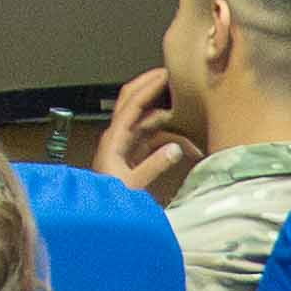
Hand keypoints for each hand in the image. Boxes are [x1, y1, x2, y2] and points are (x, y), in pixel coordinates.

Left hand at [93, 67, 196, 201]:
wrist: (97, 218)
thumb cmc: (108, 202)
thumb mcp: (133, 186)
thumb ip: (154, 166)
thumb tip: (176, 149)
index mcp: (114, 138)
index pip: (131, 103)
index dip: (149, 86)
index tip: (166, 73)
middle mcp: (118, 136)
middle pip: (135, 102)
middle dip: (153, 88)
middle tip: (174, 75)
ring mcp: (126, 145)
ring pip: (149, 122)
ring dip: (171, 121)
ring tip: (193, 116)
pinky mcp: (133, 156)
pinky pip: (154, 140)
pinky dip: (172, 142)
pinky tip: (190, 149)